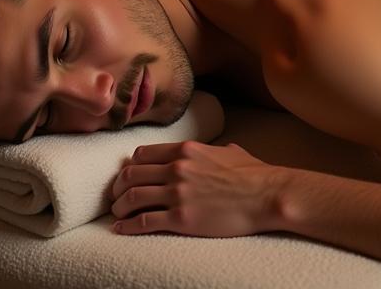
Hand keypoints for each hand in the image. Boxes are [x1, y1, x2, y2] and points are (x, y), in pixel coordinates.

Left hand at [110, 141, 277, 236]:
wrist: (265, 195)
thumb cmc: (253, 174)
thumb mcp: (229, 152)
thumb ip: (213, 150)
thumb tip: (217, 151)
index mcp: (187, 150)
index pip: (144, 154)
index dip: (130, 166)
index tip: (127, 175)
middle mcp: (177, 168)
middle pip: (132, 174)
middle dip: (118, 186)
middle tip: (115, 196)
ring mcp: (178, 193)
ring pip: (133, 197)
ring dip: (119, 207)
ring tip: (116, 214)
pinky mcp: (181, 219)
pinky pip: (144, 221)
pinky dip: (128, 226)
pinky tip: (120, 229)